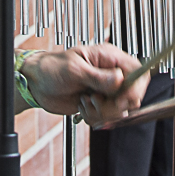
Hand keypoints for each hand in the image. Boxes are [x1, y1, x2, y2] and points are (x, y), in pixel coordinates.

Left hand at [24, 45, 148, 124]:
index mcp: (108, 58)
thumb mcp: (74, 70)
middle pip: (132, 94)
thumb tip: (121, 79)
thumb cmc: (52, 68)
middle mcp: (110, 74)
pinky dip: (94, 117)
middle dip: (115, 105)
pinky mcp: (99, 104)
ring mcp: (105, 90)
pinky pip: (107, 117)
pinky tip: (81, 107)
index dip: (135, 88)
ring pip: (120, 110)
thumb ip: (98, 77)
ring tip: (85, 102)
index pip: (137, 71)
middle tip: (96, 102)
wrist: (37, 85)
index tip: (122, 100)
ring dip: (101, 112)